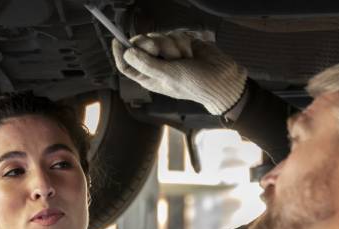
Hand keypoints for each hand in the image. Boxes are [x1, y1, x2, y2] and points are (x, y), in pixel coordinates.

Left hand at [112, 31, 247, 114]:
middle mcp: (156, 66)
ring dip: (172, 45)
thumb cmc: (195, 84)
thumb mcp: (168, 76)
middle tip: (159, 49)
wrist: (221, 78)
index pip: (126, 65)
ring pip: (159, 37)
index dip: (120, 53)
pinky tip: (190, 53)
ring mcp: (168, 54)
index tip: (117, 40)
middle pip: (141, 45)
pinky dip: (183, 41)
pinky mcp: (180, 44)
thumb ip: (147, 64)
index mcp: (149, 78)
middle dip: (151, 44)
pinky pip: (174, 34)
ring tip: (183, 58)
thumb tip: (127, 53)